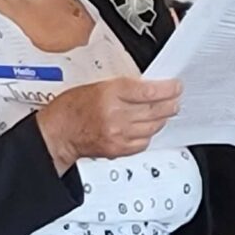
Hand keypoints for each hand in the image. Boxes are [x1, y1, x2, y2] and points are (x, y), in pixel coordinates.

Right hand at [35, 77, 182, 172]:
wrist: (59, 132)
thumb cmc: (72, 107)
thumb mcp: (97, 85)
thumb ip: (123, 87)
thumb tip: (147, 87)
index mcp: (110, 93)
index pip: (149, 91)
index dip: (167, 89)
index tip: (175, 87)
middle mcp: (116, 114)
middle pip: (154, 110)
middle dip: (170, 104)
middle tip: (176, 100)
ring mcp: (118, 134)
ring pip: (152, 127)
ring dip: (162, 119)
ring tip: (165, 113)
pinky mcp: (118, 149)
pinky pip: (143, 142)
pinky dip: (149, 135)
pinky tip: (149, 128)